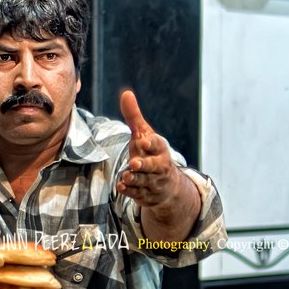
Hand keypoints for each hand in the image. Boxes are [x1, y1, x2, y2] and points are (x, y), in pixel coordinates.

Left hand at [115, 89, 182, 207]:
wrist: (167, 186)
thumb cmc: (151, 154)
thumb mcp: (143, 135)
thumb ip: (134, 117)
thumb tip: (126, 93)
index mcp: (160, 149)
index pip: (157, 145)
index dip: (151, 143)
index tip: (142, 141)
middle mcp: (159, 166)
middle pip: (153, 166)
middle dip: (145, 165)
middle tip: (134, 163)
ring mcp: (153, 182)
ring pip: (144, 181)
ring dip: (135, 179)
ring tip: (126, 175)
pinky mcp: (146, 195)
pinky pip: (138, 194)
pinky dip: (130, 191)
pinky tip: (121, 186)